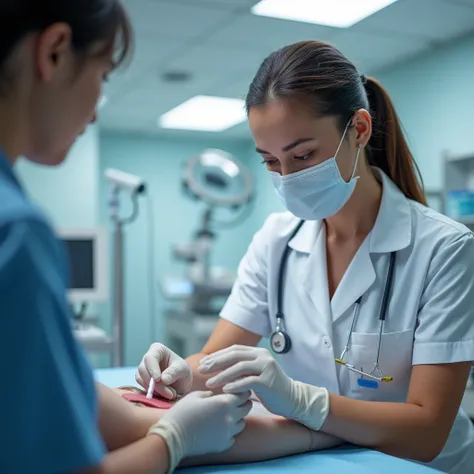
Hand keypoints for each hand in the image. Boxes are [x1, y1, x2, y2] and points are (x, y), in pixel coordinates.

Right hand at [136, 343, 192, 399]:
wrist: (181, 381)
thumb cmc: (182, 370)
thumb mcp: (183, 369)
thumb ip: (174, 372)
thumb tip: (163, 380)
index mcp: (157, 349)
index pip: (150, 358)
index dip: (152, 369)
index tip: (158, 380)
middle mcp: (148, 358)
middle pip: (143, 370)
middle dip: (155, 384)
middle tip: (169, 394)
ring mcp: (143, 369)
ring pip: (141, 379)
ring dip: (155, 390)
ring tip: (171, 394)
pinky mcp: (142, 380)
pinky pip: (142, 387)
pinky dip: (153, 393)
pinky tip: (164, 395)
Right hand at [148, 391, 251, 470]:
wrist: (172, 437)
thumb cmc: (182, 412)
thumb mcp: (196, 395)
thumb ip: (211, 393)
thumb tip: (216, 394)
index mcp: (224, 402)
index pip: (243, 394)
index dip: (242, 390)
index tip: (237, 389)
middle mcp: (230, 417)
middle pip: (247, 408)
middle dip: (242, 402)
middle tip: (234, 401)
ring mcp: (228, 433)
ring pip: (242, 423)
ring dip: (237, 418)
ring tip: (225, 415)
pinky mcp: (223, 445)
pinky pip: (233, 436)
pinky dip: (229, 432)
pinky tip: (219, 428)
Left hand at [199, 345, 329, 431]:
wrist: (292, 399)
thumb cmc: (269, 388)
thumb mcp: (254, 374)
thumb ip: (241, 368)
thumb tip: (216, 366)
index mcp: (258, 352)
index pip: (234, 350)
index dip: (217, 356)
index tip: (204, 363)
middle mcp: (263, 356)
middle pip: (235, 355)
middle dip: (216, 362)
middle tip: (202, 370)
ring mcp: (267, 368)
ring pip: (240, 368)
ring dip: (222, 375)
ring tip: (209, 383)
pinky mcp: (269, 382)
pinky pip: (248, 382)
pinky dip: (235, 385)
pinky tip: (224, 390)